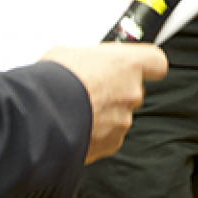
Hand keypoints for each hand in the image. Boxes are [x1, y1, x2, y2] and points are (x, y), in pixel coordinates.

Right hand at [42, 43, 168, 163]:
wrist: (42, 119)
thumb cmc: (54, 83)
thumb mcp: (66, 54)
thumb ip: (85, 59)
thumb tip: (75, 63)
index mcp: (127, 64)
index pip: (156, 62)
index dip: (147, 65)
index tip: (139, 66)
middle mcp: (132, 92)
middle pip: (134, 90)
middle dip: (116, 92)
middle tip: (91, 90)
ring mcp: (124, 120)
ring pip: (119, 116)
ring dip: (103, 114)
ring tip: (76, 111)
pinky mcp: (112, 143)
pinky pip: (108, 137)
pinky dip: (96, 135)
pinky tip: (75, 128)